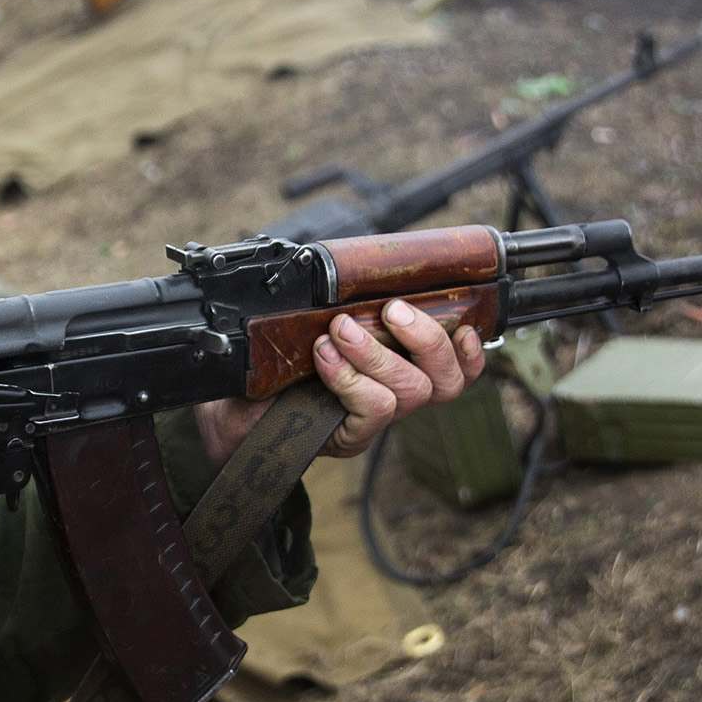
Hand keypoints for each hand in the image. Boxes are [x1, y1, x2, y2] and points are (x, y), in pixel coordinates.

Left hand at [199, 297, 486, 465]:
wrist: (230, 403)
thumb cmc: (275, 359)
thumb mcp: (315, 318)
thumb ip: (348, 301)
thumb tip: (361, 263)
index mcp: (400, 367)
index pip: (458, 370)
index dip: (471, 351)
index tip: (466, 322)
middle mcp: (394, 396)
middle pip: (446, 381)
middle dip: (428, 338)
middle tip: (392, 309)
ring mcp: (372, 421)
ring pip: (409, 391)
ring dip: (378, 352)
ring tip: (340, 328)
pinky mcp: (347, 437)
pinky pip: (372, 408)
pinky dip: (350, 376)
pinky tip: (323, 355)